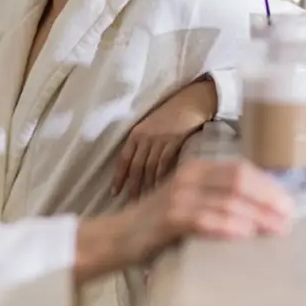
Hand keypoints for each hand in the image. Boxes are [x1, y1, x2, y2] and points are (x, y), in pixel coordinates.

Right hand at [76, 159, 293, 282]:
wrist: (117, 237)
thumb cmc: (159, 225)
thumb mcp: (191, 203)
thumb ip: (218, 201)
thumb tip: (262, 215)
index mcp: (198, 169)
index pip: (242, 170)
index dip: (269, 187)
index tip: (290, 206)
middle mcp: (190, 176)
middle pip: (240, 181)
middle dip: (269, 200)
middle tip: (288, 221)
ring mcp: (179, 196)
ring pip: (227, 200)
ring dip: (257, 216)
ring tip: (276, 231)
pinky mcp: (169, 218)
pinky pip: (204, 219)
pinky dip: (227, 225)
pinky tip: (244, 234)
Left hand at [112, 78, 216, 196]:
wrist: (190, 103)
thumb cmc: (170, 115)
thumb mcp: (151, 127)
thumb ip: (143, 144)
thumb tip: (137, 167)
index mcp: (135, 134)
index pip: (123, 159)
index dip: (118, 177)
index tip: (114, 193)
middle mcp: (144, 137)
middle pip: (135, 166)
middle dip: (132, 186)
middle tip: (131, 203)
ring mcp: (159, 139)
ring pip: (149, 167)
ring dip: (147, 185)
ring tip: (146, 201)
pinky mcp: (174, 141)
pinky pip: (165, 163)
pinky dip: (162, 178)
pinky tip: (161, 189)